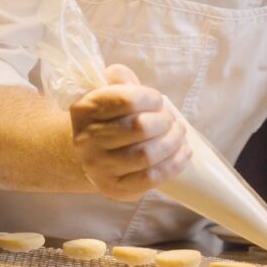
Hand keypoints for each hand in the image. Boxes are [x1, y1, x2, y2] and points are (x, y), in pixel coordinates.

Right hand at [70, 64, 190, 200]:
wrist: (91, 152)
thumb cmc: (107, 118)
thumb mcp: (107, 92)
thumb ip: (119, 78)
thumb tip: (126, 77)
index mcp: (84, 110)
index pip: (126, 100)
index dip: (151, 98)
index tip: (157, 101)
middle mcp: (86, 140)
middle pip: (140, 128)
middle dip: (165, 120)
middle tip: (170, 119)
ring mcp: (99, 168)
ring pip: (147, 154)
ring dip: (173, 142)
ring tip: (179, 134)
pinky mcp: (114, 188)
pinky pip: (151, 178)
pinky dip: (174, 164)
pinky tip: (183, 153)